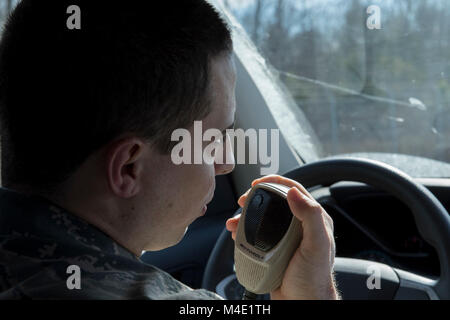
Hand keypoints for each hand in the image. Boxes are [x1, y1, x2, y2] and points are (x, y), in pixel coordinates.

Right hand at [226, 175, 338, 299]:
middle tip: (244, 199)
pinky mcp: (273, 248)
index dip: (276, 182)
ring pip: (263, 217)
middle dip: (257, 197)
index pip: (294, 190)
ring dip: (247, 214)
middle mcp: (299, 226)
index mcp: (314, 220)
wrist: (302, 302)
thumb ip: (310, 216)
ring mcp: (285, 237)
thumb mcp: (316, 245)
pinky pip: (256, 233)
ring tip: (235, 220)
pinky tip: (237, 233)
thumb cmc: (314, 278)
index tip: (259, 183)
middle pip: (275, 201)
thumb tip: (294, 192)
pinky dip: (244, 230)